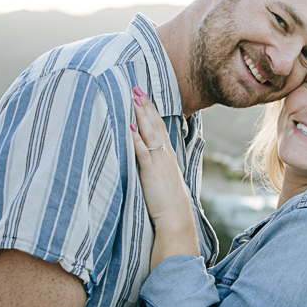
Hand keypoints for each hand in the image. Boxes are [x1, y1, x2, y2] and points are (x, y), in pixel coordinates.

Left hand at [130, 89, 199, 266]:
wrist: (176, 219)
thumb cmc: (169, 202)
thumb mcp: (165, 179)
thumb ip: (157, 166)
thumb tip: (149, 157)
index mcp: (167, 155)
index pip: (160, 127)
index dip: (152, 111)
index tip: (144, 96)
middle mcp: (164, 154)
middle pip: (155, 124)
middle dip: (145, 105)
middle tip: (137, 88)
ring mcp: (158, 162)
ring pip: (150, 133)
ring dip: (141, 115)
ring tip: (133, 99)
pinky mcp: (151, 172)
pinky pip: (143, 152)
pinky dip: (137, 138)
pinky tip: (130, 127)